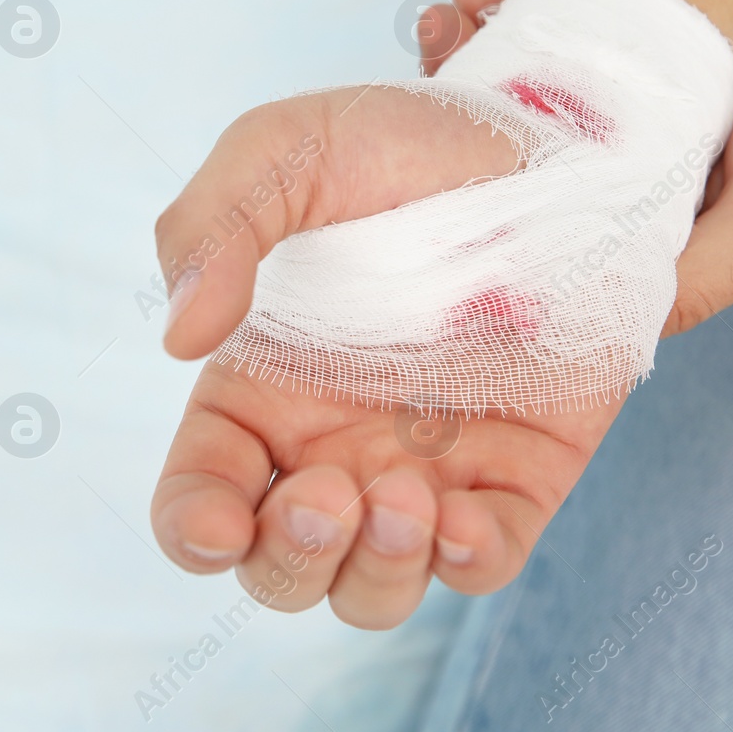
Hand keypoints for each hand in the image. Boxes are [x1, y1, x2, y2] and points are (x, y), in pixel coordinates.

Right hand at [150, 0, 629, 628]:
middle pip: (280, 569)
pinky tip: (465, 517)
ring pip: (371, 589)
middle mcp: (331, 446)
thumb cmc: (405, 144)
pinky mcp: (516, 476)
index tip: (219, 524)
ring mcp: (423, 469)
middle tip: (327, 495)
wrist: (552, 141)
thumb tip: (180, 339)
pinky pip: (482, 563)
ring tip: (403, 497)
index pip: (199, 496)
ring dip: (373, 573)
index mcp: (260, 389)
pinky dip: (466, 564)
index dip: (194, 531)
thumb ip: (214, 224)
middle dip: (288, 559)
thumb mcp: (287, 150)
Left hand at [421, 0, 732, 334]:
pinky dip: (545, 31)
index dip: (472, 188)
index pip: (537, 235)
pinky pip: (586, 63)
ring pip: (543, 107)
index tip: (422, 130)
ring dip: (494, 57)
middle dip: (467, 104)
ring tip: (455, 6)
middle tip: (431, 37)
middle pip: (525, 163)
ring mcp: (649, 143)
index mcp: (651, 255)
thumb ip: (686, 275)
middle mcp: (637, 203)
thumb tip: (582, 322)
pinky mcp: (668, 90)